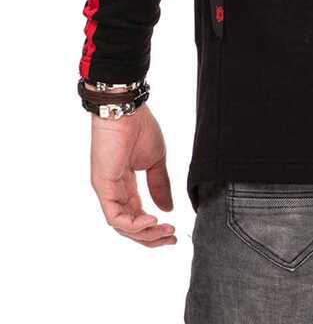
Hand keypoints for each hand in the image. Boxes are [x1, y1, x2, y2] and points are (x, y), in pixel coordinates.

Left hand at [90, 104, 176, 246]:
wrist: (127, 109)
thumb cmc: (140, 127)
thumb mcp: (156, 161)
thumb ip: (160, 185)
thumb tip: (167, 209)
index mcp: (125, 185)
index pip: (136, 216)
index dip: (154, 228)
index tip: (174, 232)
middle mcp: (113, 191)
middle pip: (129, 226)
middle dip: (151, 237)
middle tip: (171, 238)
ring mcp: (106, 190)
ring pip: (122, 225)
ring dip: (145, 233)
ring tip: (165, 230)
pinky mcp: (103, 186)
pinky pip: (115, 216)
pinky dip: (133, 224)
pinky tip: (151, 221)